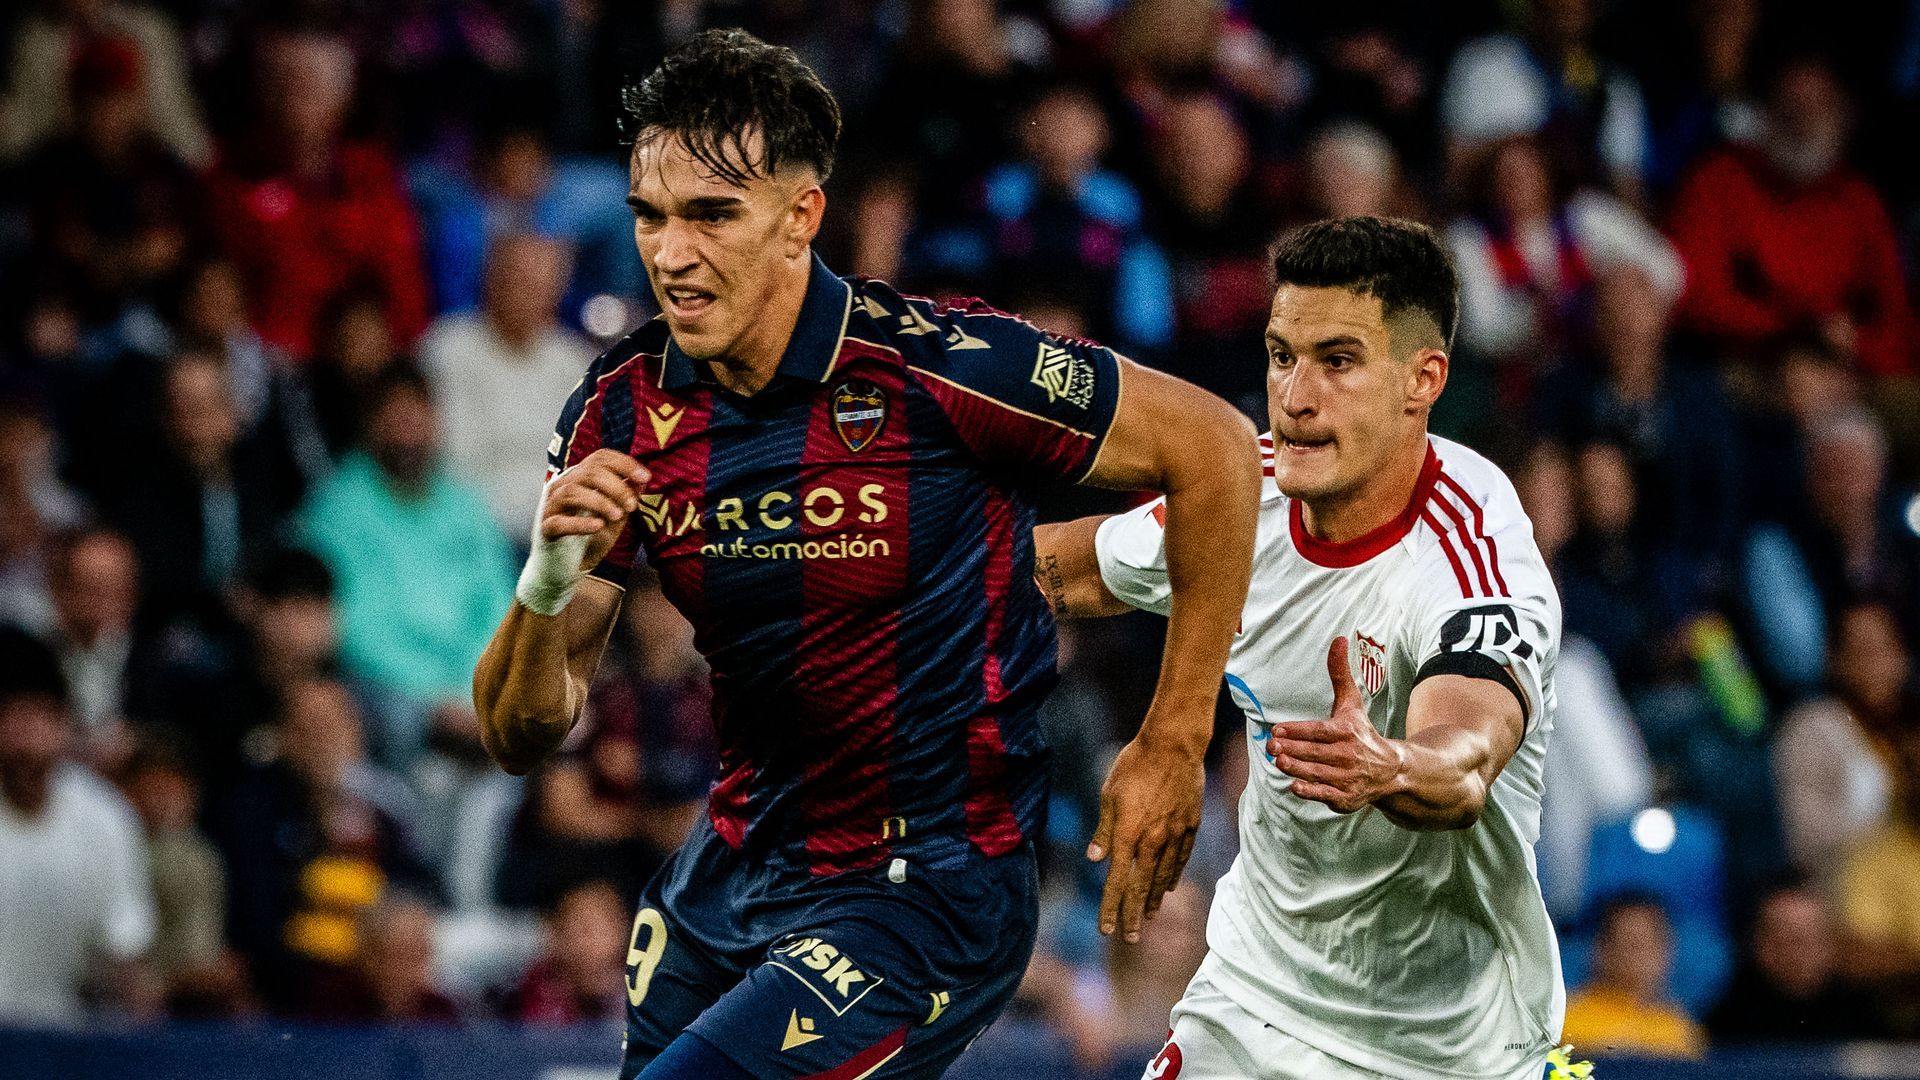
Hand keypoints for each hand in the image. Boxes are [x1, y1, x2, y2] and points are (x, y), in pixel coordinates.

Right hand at [541, 449, 650, 568]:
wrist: (568, 569)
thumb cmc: (592, 538)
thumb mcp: (617, 515)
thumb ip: (627, 496)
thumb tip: (642, 478)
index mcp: (580, 478)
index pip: (600, 458)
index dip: (624, 464)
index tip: (645, 477)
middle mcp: (563, 486)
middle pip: (588, 472)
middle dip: (616, 486)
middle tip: (633, 505)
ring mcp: (551, 506)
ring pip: (572, 492)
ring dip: (600, 501)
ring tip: (618, 516)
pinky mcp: (546, 530)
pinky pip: (559, 522)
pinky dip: (579, 523)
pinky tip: (598, 526)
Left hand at [1087, 727, 1205, 942]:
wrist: (1174, 745)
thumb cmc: (1134, 766)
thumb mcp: (1109, 795)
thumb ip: (1104, 830)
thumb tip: (1095, 859)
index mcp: (1128, 835)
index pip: (1116, 881)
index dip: (1111, 908)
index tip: (1107, 930)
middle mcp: (1152, 841)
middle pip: (1141, 887)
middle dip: (1133, 915)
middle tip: (1130, 938)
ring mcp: (1174, 835)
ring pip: (1162, 877)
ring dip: (1152, 899)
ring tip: (1147, 917)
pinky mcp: (1191, 825)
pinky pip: (1180, 859)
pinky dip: (1173, 876)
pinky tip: (1168, 887)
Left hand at [1266, 636, 1405, 813]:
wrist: (1391, 771)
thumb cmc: (1361, 733)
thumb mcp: (1351, 703)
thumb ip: (1340, 674)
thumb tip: (1338, 639)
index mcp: (1348, 731)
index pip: (1319, 730)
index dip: (1298, 730)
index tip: (1277, 728)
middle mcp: (1348, 755)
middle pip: (1316, 752)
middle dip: (1292, 749)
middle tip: (1271, 745)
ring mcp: (1347, 778)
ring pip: (1318, 773)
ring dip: (1297, 767)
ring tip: (1277, 761)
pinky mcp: (1346, 798)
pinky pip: (1326, 795)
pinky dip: (1311, 791)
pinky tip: (1294, 786)